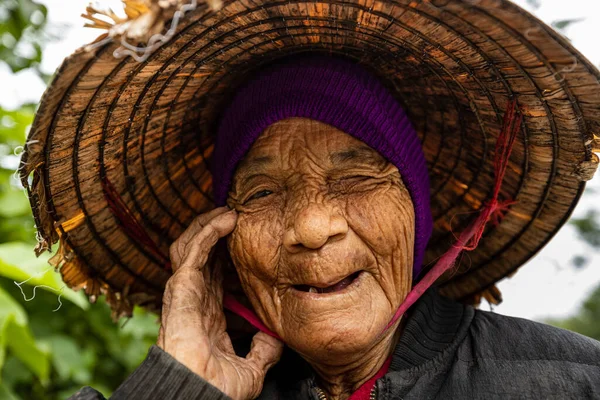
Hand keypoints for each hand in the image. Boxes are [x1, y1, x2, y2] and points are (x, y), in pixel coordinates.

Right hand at [158, 207, 282, 399]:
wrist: (201, 392)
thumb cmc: (217, 386)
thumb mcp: (250, 367)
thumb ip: (263, 351)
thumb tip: (277, 339)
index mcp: (207, 315)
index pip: (215, 275)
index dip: (227, 256)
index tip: (245, 242)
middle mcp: (194, 298)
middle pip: (202, 254)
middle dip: (216, 233)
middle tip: (237, 217)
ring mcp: (185, 290)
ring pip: (191, 245)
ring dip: (209, 225)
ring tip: (229, 211)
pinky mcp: (182, 285)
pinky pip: (194, 249)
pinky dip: (209, 231)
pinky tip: (226, 219)